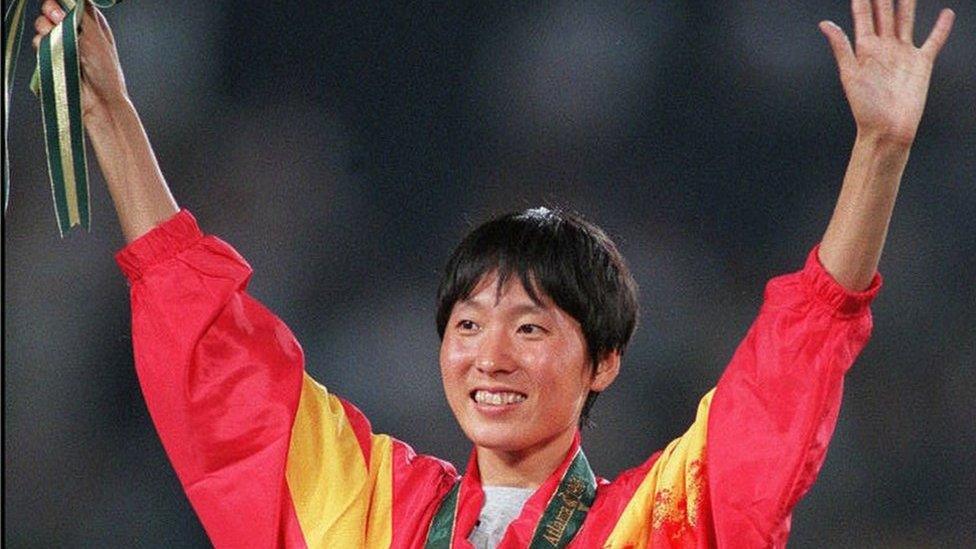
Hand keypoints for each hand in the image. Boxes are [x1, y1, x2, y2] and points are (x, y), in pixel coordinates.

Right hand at [32, 0, 128, 123]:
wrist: (97, 100)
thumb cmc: (105, 71)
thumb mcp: (97, 36)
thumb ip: (84, 12)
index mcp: (91, 21)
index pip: (71, 0)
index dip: (64, 1)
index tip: (65, 9)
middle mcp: (75, 29)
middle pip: (51, 7)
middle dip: (52, 11)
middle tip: (60, 21)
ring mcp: (61, 42)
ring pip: (41, 23)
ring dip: (48, 30)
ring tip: (62, 44)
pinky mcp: (50, 55)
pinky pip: (37, 41)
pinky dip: (43, 45)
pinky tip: (55, 55)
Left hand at [819, 0, 953, 145]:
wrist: (887, 129)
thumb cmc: (865, 107)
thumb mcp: (849, 74)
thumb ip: (841, 46)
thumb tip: (824, 24)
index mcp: (865, 48)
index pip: (863, 15)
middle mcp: (884, 47)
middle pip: (885, 13)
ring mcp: (903, 54)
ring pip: (906, 20)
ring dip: (907, 4)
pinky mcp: (922, 64)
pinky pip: (933, 41)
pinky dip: (940, 28)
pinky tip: (946, 13)